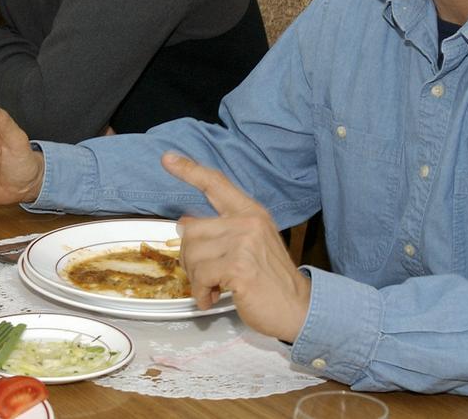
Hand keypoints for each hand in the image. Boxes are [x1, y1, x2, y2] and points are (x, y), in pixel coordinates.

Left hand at [162, 152, 311, 342]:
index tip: (168, 159)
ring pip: (192, 255)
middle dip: (190, 258)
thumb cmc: (271, 281)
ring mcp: (244, 243)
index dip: (189, 170)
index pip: (215, 183)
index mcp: (250, 213)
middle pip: (191, 230)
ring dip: (196, 279)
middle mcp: (247, 222)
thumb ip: (221, 231)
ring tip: (214, 288)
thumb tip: (185, 224)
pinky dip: (201, 292)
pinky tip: (212, 298)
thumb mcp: (251, 246)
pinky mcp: (239, 266)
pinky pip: (200, 276)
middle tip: (206, 276)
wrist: (299, 309)